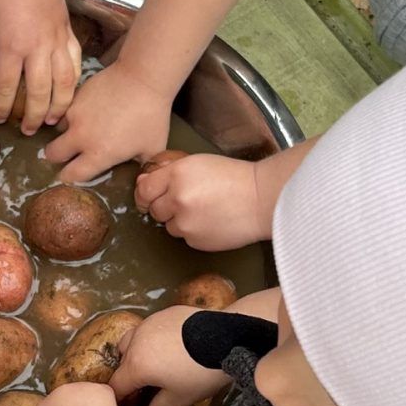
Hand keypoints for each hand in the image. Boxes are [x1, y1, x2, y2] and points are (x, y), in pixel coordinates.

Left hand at [0, 0, 82, 132]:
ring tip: (52, 121)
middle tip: (27, 130)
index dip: (2, 108)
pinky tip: (69, 94)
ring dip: (57, 106)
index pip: (6, 88)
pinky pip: (74, 63)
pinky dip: (73, 82)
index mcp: (11, 48)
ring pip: (62, 83)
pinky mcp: (68, 33)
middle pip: (37, 93)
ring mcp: (56, 41)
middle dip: (31, 116)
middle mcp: (36, 49)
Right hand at [44, 61, 175, 183]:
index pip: (70, 176)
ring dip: (64, 133)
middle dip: (58, 157)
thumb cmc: (151, 116)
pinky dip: (70, 114)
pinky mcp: (74, 96)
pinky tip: (85, 112)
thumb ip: (141, 165)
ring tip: (80, 129)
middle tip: (69, 154)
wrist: (143, 78)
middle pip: (52, 154)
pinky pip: (65, 110)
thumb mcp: (152, 147)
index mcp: (98, 155)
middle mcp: (80, 137)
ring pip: (56, 130)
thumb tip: (140, 175)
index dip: (70, 178)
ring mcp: (74, 114)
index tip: (74, 174)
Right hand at [110, 305, 229, 405]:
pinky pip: (149, 328)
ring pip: (132, 341)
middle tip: (147, 388)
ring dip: (137, 354)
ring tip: (158, 365)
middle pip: (122, 362)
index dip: (121, 399)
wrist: (228, 339)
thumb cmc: (201, 372)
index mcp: (136, 364)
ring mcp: (149, 323)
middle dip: (129, 376)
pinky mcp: (164, 313)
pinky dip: (152, 339)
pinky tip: (171, 348)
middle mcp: (136, 340)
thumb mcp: (178, 397)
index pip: (117, 386)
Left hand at [135, 152, 268, 250]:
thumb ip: (171, 173)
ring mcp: (186, 223)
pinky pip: (186, 238)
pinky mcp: (196, 241)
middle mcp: (177, 199)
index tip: (148, 197)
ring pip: (170, 226)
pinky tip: (213, 221)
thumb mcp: (199, 164)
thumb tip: (142, 183)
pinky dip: (195, 232)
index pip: (144, 189)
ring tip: (206, 211)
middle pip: (155, 210)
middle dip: (166, 207)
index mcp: (177, 175)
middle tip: (189, 201)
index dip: (145, 194)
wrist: (262, 199)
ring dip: (181, 221)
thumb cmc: (235, 178)